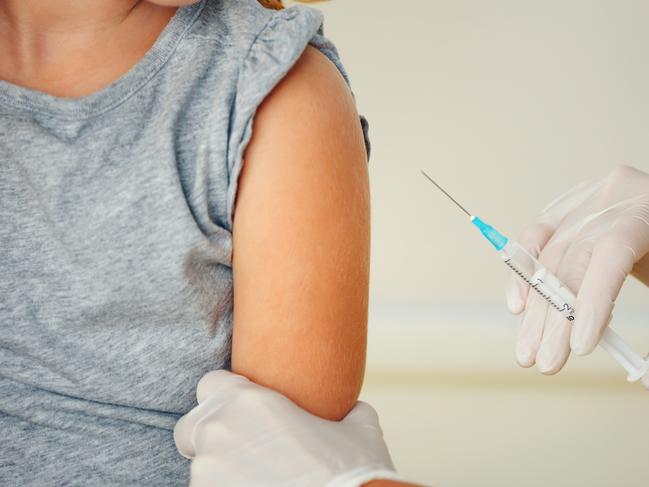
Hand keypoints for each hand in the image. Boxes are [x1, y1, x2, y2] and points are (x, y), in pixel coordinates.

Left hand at [173, 370, 406, 486]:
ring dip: (221, 472)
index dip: (226, 397)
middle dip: (208, 436)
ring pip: (200, 467)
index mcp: (248, 402)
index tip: (244, 411)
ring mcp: (207, 474)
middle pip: (191, 426)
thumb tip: (354, 409)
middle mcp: (219, 432)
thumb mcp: (359, 429)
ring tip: (259, 480)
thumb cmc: (351, 472)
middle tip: (242, 450)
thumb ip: (347, 411)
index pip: (211, 384)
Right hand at [505, 165, 648, 379]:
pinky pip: (535, 236)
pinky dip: (522, 273)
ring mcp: (585, 200)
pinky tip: (518, 305)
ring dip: (535, 309)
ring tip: (529, 349)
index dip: (591, 300)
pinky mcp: (565, 207)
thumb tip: (647, 378)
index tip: (578, 346)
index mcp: (648, 208)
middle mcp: (612, 198)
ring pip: (548, 255)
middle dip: (555, 317)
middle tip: (546, 362)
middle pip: (573, 259)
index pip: (611, 251)